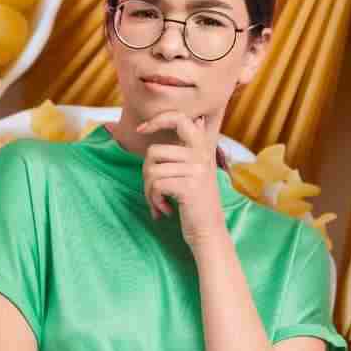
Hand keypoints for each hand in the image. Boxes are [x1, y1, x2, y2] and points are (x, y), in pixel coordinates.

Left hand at [136, 111, 227, 247]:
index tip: (142, 129)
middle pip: (154, 151)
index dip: (159, 120)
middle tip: (154, 187)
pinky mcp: (188, 186)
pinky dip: (154, 201)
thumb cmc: (195, 202)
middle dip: (146, 172)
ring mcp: (196, 170)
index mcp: (201, 149)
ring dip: (149, 192)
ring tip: (160, 203)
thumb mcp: (196, 171)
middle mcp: (201, 156)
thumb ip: (191, 148)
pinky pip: (156, 185)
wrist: (208, 231)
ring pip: (151, 171)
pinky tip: (165, 210)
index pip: (181, 119)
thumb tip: (200, 119)